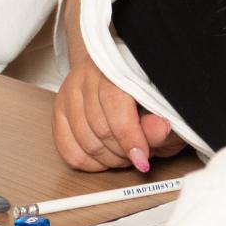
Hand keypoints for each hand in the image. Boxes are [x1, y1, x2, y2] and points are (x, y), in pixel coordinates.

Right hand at [53, 0, 181, 172]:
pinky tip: (105, 159)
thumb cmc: (149, 89)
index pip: (114, 102)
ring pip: (83, 140)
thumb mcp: (165, 105)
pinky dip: (88, 162)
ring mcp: (70, 91)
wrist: (126, 72)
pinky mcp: (59, 109)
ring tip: (125, 155)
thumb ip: (161, 118)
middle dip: (122, 152)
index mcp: (117, 63)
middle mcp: (88, 72)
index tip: (142, 159)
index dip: (129, 137)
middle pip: (99, 126)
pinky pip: (67, 149)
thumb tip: (160, 129)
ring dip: (108, 159)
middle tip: (139, 155)